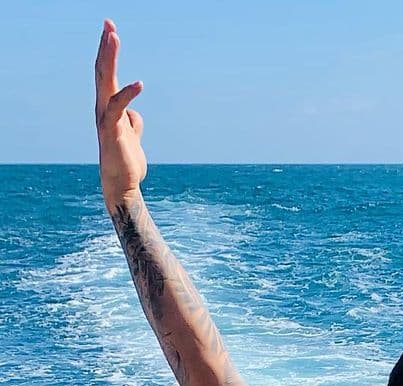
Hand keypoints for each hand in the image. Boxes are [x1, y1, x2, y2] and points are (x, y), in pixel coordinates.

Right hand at [95, 20, 145, 209]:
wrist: (121, 184)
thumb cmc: (125, 162)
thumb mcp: (132, 137)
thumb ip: (132, 122)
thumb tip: (134, 114)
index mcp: (107, 107)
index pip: (106, 74)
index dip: (107, 52)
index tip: (110, 30)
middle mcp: (102, 108)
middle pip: (102, 71)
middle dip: (105, 46)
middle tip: (108, 23)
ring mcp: (105, 118)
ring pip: (105, 82)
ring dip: (109, 58)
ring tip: (113, 37)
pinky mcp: (112, 131)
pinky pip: (118, 108)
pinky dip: (128, 94)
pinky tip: (139, 83)